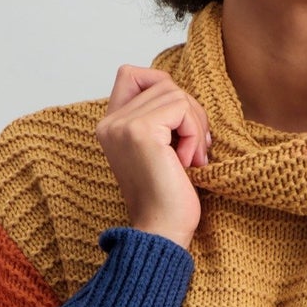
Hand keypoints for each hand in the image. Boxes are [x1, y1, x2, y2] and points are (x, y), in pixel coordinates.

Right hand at [95, 65, 212, 249]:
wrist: (162, 231)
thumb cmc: (167, 198)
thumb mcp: (160, 148)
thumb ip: (159, 118)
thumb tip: (184, 93)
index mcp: (110, 126)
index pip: (132, 74)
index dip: (162, 87)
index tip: (178, 126)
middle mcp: (110, 122)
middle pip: (162, 83)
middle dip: (190, 112)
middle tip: (196, 149)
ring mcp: (122, 125)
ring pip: (175, 93)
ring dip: (195, 124)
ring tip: (191, 158)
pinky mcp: (141, 131)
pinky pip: (181, 108)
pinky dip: (195, 132)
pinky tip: (188, 162)